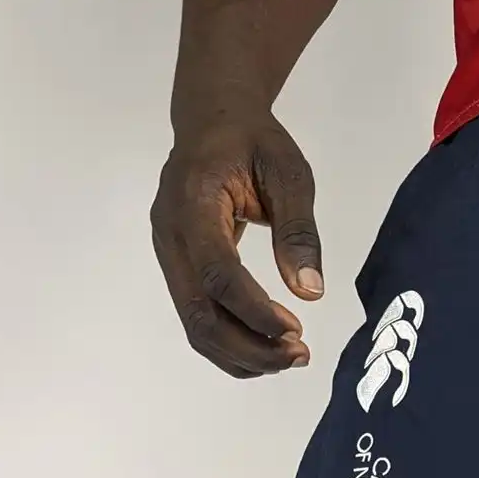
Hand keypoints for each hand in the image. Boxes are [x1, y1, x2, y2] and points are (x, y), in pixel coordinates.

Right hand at [151, 104, 323, 377]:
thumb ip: (298, 230)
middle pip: (200, 313)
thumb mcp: (289, 172)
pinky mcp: (177, 268)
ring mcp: (168, 254)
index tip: (296, 331)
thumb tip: (310, 291)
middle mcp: (170, 234)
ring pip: (195, 326)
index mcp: (193, 202)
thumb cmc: (253, 141)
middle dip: (251, 347)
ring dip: (243, 354)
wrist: (212, 121)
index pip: (218, 273)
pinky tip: (268, 347)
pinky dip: (232, 346)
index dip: (255, 311)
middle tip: (300, 355)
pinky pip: (198, 319)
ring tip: (290, 356)